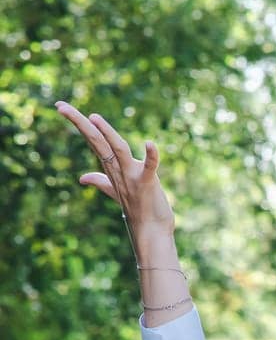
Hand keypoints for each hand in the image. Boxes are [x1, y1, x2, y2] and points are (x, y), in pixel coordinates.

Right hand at [55, 102, 174, 240]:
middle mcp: (119, 170)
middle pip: (98, 142)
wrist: (151, 233)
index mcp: (111, 168)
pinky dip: (151, 157)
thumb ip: (101, 182)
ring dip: (108, 134)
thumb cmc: (138, 210)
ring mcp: (132, 177)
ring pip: (118, 150)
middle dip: (80, 123)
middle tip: (61, 106)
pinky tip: (150, 143)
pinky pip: (149, 168)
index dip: (79, 123)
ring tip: (94, 118)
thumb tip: (83, 178)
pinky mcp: (148, 185)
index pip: (93, 141)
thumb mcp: (116, 192)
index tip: (61, 106)